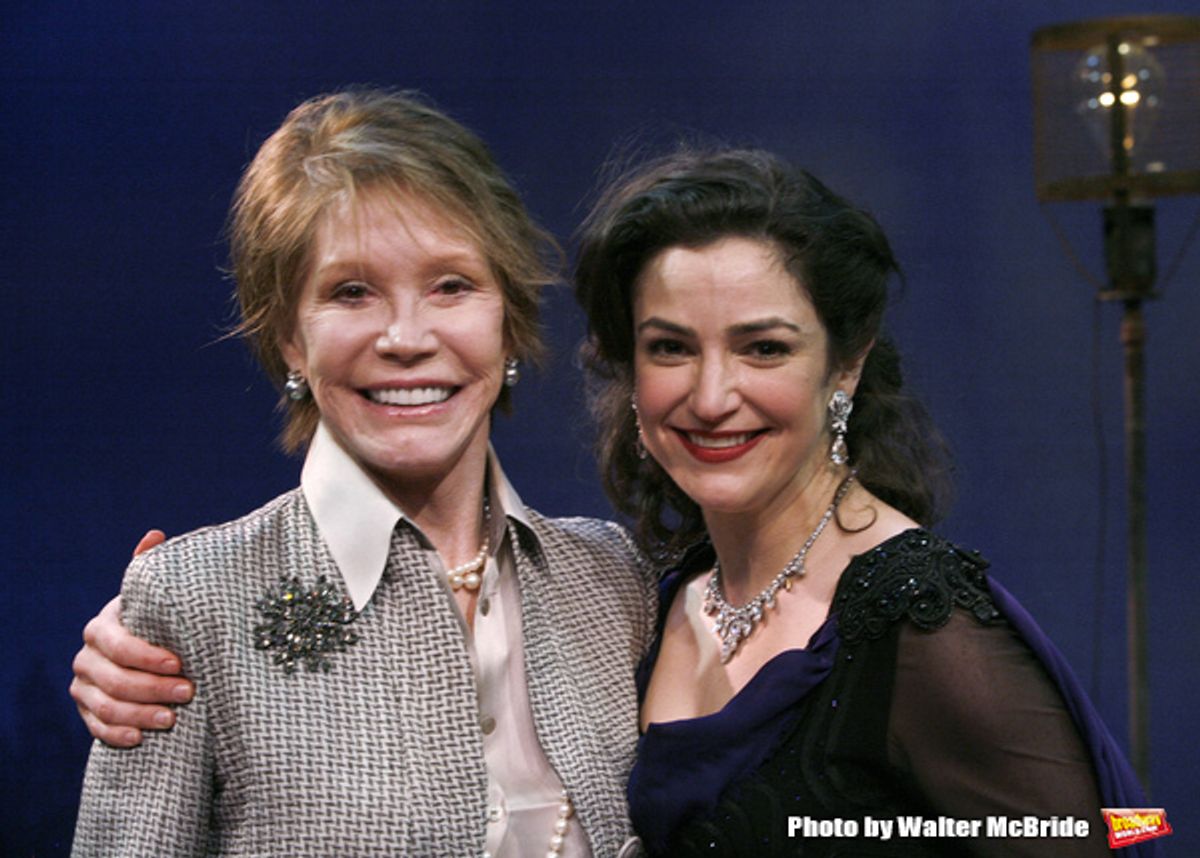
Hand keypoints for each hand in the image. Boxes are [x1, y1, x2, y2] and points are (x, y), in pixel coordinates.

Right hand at [68, 531, 194, 746]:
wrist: (145, 654)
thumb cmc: (159, 623)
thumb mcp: (157, 600)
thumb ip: (152, 571)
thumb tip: (155, 535)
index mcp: (104, 626)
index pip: (118, 643)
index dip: (146, 655)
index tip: (180, 664)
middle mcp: (87, 656)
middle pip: (113, 678)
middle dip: (152, 688)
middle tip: (188, 694)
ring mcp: (84, 686)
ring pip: (106, 705)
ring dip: (139, 715)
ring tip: (172, 720)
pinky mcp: (86, 711)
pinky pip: (96, 728)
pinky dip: (117, 734)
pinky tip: (140, 740)